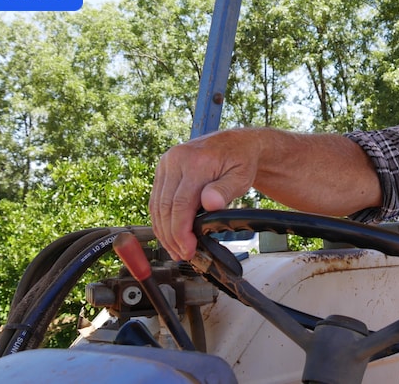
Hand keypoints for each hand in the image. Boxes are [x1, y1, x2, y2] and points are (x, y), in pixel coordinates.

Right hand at [149, 129, 259, 259]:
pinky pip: (157, 199)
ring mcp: (167, 163)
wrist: (237, 143)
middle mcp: (175, 160)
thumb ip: (225, 190)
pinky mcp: (164, 169)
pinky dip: (161, 219)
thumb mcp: (241, 176)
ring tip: (176, 249)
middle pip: (164, 207)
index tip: (188, 250)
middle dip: (171, 236)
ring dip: (164, 231)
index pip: (180, 204)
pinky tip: (170, 234)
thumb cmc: (241, 161)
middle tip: (182, 254)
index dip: (181, 231)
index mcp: (195, 161)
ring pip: (157, 205)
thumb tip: (210, 202)